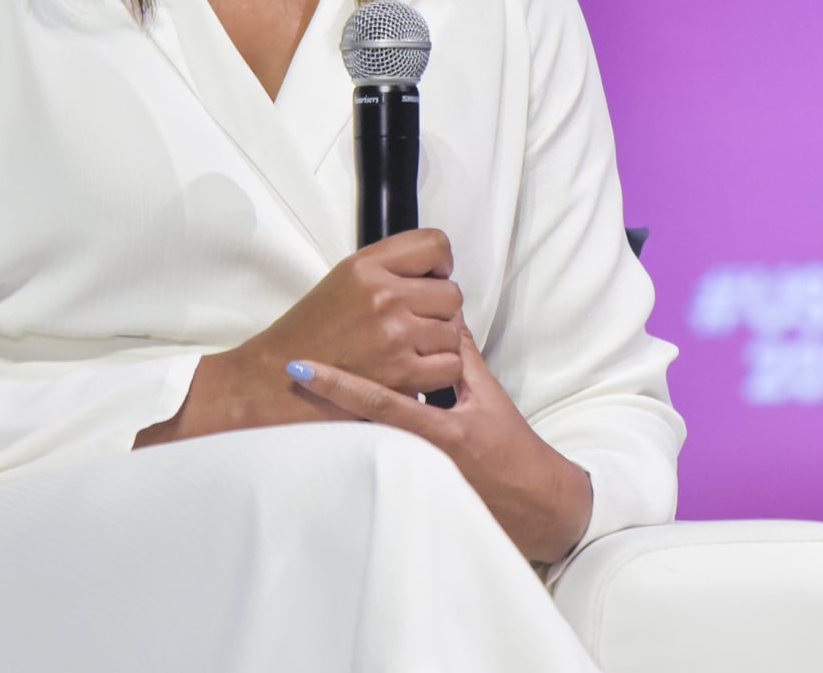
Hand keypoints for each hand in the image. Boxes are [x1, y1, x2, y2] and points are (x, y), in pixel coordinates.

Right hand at [137, 229, 462, 444]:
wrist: (275, 378)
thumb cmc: (309, 331)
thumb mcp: (344, 280)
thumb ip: (389, 268)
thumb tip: (436, 270)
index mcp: (367, 266)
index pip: (436, 245)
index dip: (440, 265)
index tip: (430, 279)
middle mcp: (384, 296)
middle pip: (451, 292)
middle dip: (439, 309)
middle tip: (416, 322)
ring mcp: (394, 335)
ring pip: (454, 330)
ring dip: (439, 342)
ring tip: (411, 348)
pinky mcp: (401, 375)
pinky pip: (450, 365)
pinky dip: (438, 371)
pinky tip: (416, 370)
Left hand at [286, 325, 593, 564]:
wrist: (533, 506)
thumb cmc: (513, 451)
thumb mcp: (487, 400)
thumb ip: (461, 357)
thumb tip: (442, 316)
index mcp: (440, 431)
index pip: (380, 403)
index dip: (337, 385)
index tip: (300, 367)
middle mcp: (419, 456)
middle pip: (359, 422)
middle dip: (324, 396)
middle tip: (289, 367)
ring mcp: (412, 473)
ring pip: (363, 439)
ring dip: (337, 412)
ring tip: (302, 385)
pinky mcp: (411, 485)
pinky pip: (377, 454)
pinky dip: (357, 433)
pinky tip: (335, 419)